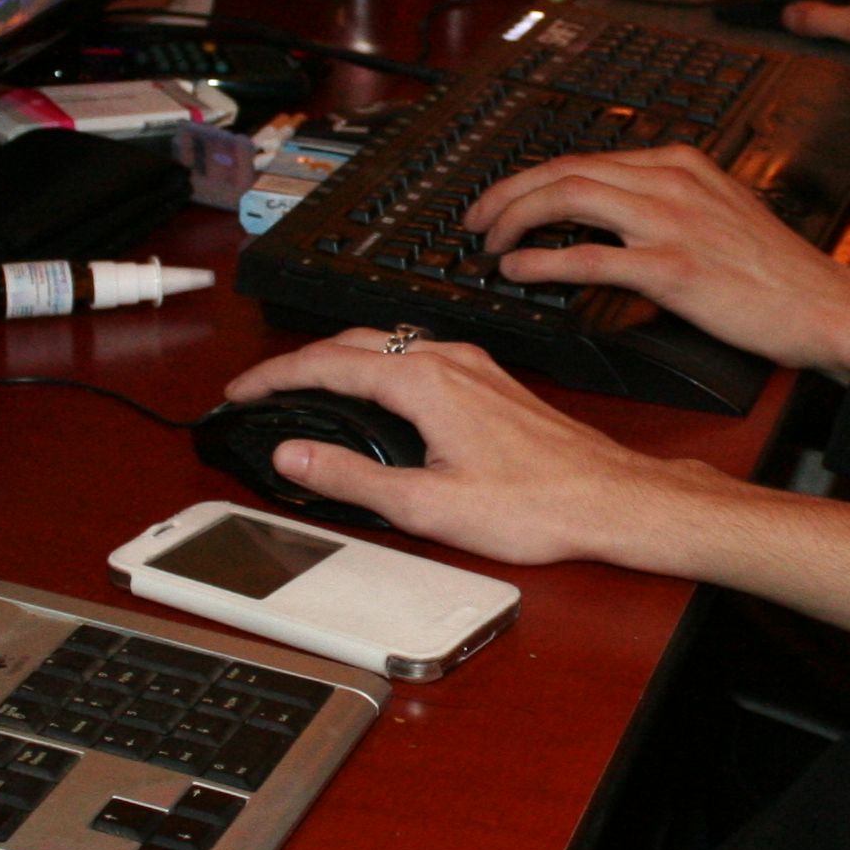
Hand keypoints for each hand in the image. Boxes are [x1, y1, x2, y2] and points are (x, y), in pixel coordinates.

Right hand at [217, 331, 738, 571]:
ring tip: (306, 387)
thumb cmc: (535, 504)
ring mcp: (473, 366)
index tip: (241, 391)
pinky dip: (377, 366)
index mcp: (424, 382)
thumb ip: (351, 477)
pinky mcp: (489, 381)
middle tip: (262, 389)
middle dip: (298, 362)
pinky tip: (378, 393)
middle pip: (351, 343)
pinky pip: (416, 355)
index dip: (273, 376)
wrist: (609, 499)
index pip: (325, 362)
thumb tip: (295, 454)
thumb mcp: (426, 506)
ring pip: (386, 345)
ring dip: (338, 359)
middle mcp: (448, 360)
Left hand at [460, 144, 849, 377]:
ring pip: (568, 200)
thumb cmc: (776, 270)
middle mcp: (670, 181)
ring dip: (516, 221)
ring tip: (489, 245)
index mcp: (679, 163)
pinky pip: (589, 257)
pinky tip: (517, 271)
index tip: (500, 200)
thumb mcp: (720, 209)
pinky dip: (543, 261)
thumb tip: (611, 212)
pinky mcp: (672, 268)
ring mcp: (670, 222)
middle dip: (507, 194)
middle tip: (475, 221)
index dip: (530, 179)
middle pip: (564, 170)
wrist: (824, 303)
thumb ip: (668, 201)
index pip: (584, 158)